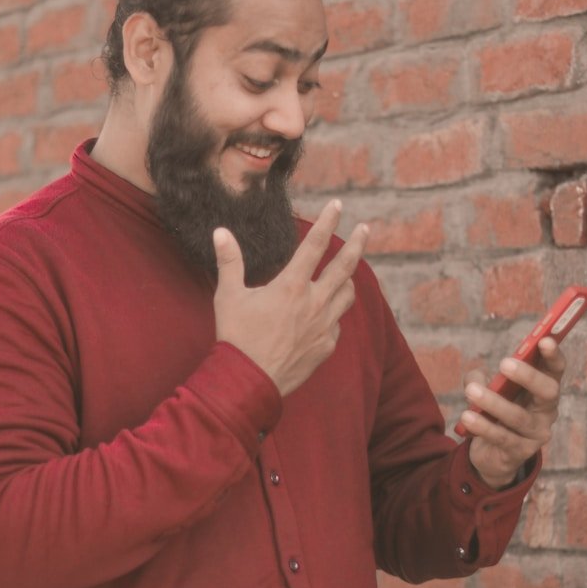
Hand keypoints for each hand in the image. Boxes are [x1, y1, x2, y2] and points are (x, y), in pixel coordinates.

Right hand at [213, 200, 368, 396]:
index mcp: (292, 286)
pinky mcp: (326, 347)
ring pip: (347, 296)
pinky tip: (324, 317)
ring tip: (346, 275)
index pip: (315, 245)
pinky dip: (333, 316)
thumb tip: (220, 232)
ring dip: (348, 281)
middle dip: (357, 245)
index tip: (338, 206)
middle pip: (345, 267)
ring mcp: (324, 326)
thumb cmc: (236, 337)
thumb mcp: (228, 296)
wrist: (249, 382)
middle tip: (365, 229)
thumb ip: (229, 262)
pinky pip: (336, 325)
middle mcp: (314, 302)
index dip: (328, 222)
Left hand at [462, 338, 564, 488]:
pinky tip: (467, 417)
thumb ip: (479, 380)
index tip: (544, 339)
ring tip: (471, 391)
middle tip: (505, 363)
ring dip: (494, 402)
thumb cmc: (494, 414)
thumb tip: (474, 379)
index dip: (553, 355)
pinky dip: (483, 426)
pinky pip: (502, 437)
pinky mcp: (521, 452)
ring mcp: (537, 434)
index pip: (556, 370)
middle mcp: (547, 411)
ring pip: (519, 417)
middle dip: (528, 376)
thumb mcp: (488, 392)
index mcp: (544, 390)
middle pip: (548, 391)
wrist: (492, 455)